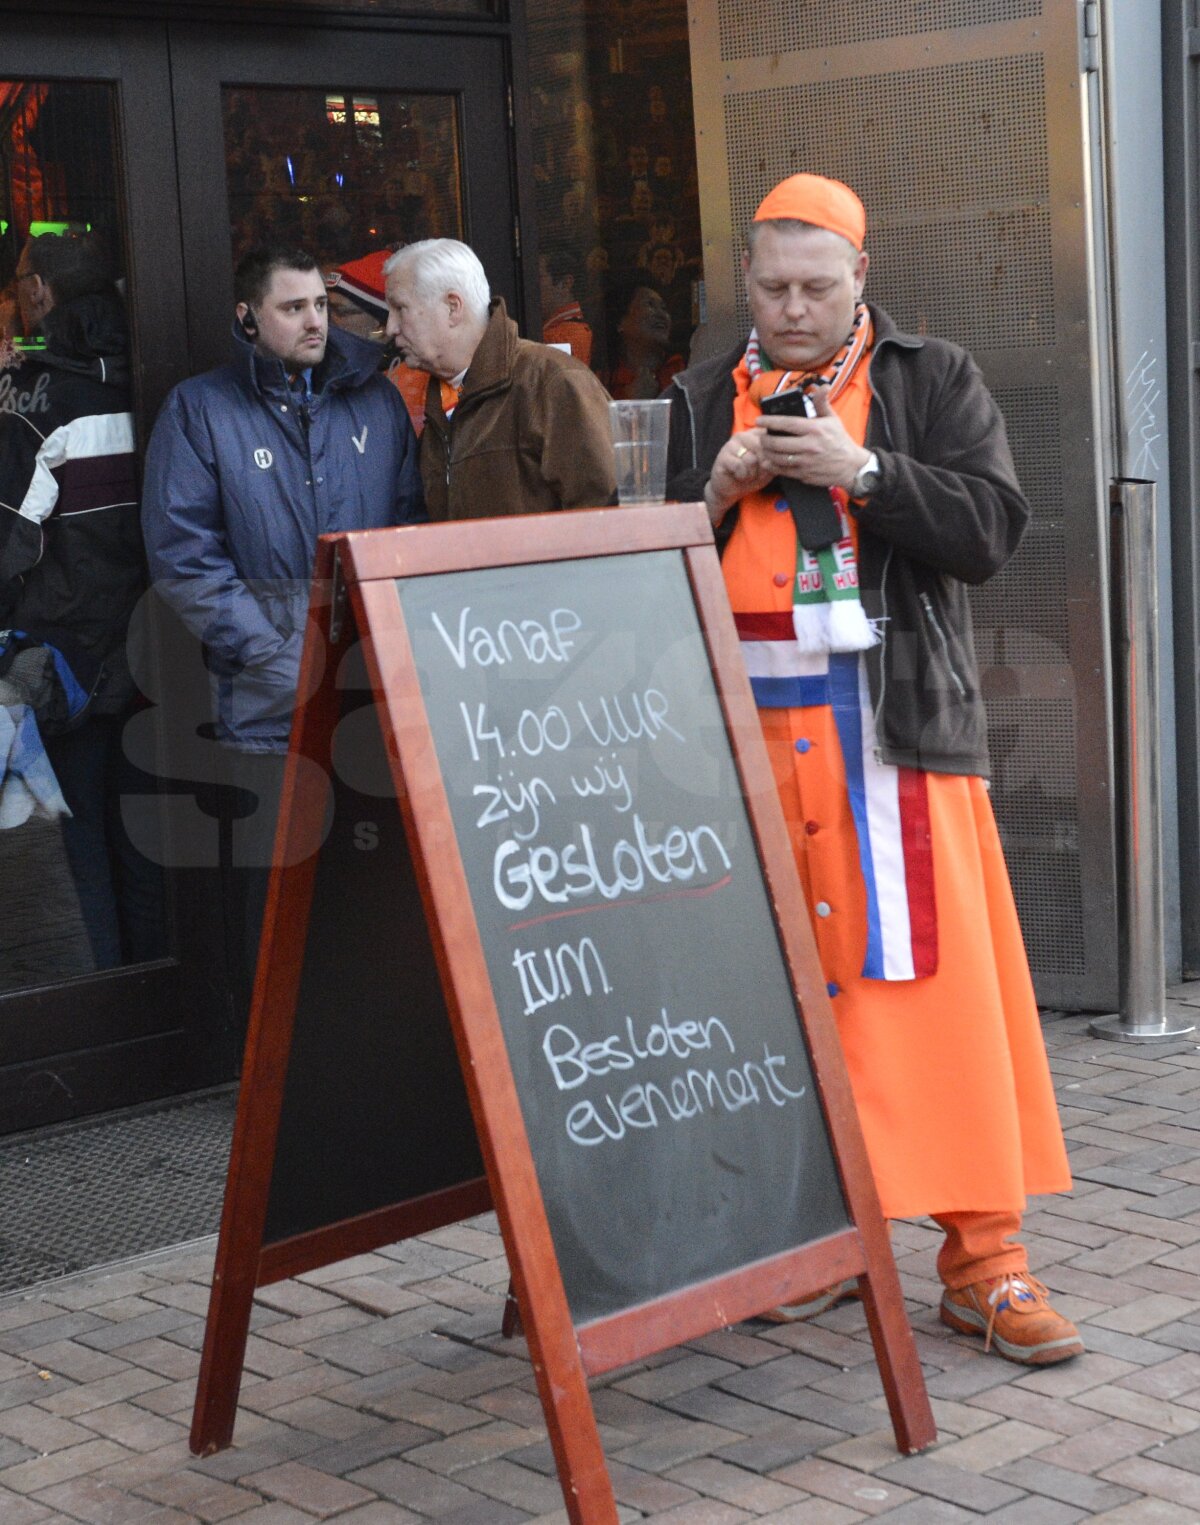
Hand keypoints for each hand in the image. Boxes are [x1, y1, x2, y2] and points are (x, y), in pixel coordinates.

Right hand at [705, 431, 773, 522]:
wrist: (733, 490)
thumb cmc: (752, 476)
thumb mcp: (768, 468)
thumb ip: (773, 460)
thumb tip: (771, 458)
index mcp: (756, 434)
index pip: (771, 440)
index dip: (773, 458)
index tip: (766, 466)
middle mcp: (743, 435)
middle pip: (762, 448)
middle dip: (762, 466)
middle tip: (756, 473)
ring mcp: (731, 444)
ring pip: (751, 459)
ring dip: (751, 473)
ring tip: (746, 475)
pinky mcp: (723, 456)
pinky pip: (739, 466)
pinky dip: (742, 475)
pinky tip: (738, 476)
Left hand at [752, 387, 870, 492]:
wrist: (851, 466)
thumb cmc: (840, 440)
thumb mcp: (833, 419)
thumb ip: (822, 403)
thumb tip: (822, 386)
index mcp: (814, 429)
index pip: (787, 423)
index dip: (770, 421)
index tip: (759, 420)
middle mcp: (809, 446)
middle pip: (778, 443)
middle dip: (764, 440)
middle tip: (760, 437)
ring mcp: (806, 462)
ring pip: (777, 458)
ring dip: (766, 453)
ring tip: (763, 448)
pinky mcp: (804, 474)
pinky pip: (782, 471)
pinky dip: (772, 466)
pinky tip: (768, 461)